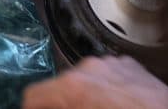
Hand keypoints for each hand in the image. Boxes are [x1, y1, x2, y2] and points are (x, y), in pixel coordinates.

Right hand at [22, 56, 167, 108]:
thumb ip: (61, 108)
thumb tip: (38, 106)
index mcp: (75, 86)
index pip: (33, 96)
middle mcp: (90, 66)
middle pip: (59, 86)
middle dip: (60, 105)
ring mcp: (114, 63)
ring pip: (83, 81)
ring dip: (83, 99)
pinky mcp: (134, 67)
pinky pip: (108, 78)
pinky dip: (105, 94)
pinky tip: (117, 108)